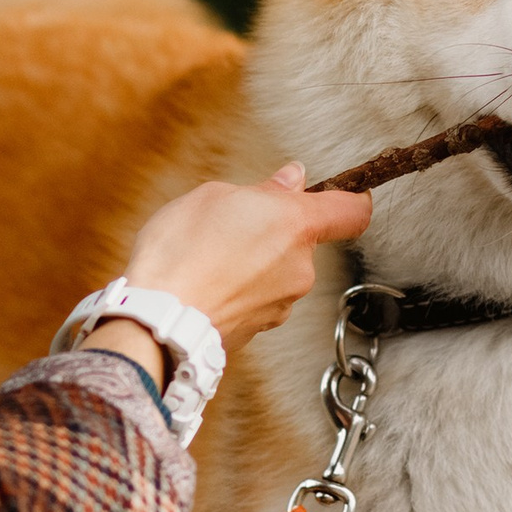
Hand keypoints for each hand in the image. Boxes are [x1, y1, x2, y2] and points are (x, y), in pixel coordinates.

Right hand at [119, 164, 371, 355]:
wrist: (158, 320)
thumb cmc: (181, 253)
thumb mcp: (214, 197)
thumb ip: (263, 190)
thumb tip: (290, 182)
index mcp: (296, 225)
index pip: (352, 211)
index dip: (353, 199)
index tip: (346, 194)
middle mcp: (300, 268)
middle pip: (303, 242)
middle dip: (274, 231)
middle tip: (232, 224)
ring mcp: (283, 303)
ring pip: (279, 272)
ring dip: (255, 262)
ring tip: (211, 258)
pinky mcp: (261, 328)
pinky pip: (259, 298)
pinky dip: (241, 289)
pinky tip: (208, 283)